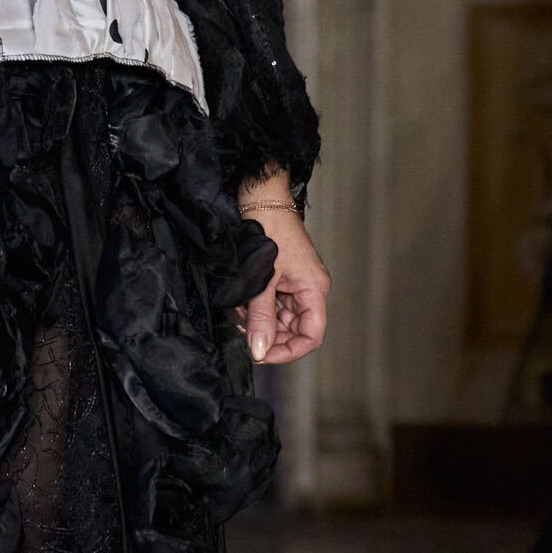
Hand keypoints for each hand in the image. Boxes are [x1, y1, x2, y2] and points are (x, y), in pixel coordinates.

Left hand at [239, 180, 329, 364]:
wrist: (259, 198)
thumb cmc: (268, 230)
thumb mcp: (263, 280)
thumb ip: (260, 317)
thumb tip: (259, 350)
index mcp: (313, 289)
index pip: (311, 335)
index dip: (289, 350)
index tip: (262, 354)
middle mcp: (307, 289)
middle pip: (293, 329)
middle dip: (267, 333)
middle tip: (242, 332)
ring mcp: (292, 283)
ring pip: (277, 318)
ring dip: (256, 320)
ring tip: (237, 312)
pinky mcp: (278, 277)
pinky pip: (268, 303)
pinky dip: (252, 307)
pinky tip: (237, 303)